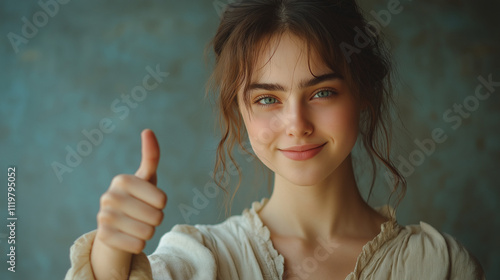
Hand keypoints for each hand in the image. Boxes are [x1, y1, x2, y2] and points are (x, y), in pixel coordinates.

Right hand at [95, 129, 166, 253]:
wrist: (115, 224)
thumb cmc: (138, 197)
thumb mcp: (146, 177)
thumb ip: (151, 156)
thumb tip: (148, 130)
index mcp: (122, 180)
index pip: (162, 200)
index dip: (161, 203)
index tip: (150, 199)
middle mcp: (109, 197)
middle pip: (156, 217)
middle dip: (155, 219)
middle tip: (143, 214)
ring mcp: (103, 217)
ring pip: (148, 233)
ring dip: (148, 232)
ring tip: (136, 224)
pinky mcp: (103, 237)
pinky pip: (138, 246)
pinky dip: (139, 244)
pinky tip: (129, 237)